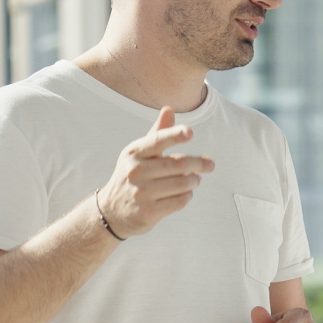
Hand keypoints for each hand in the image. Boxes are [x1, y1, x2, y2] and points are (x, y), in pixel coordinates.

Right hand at [97, 107, 214, 236]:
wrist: (112, 211)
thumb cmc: (132, 176)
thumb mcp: (139, 154)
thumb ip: (157, 134)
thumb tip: (169, 109)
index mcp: (133, 153)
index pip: (157, 141)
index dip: (174, 135)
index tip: (190, 132)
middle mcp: (135, 172)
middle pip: (177, 164)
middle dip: (198, 164)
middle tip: (210, 164)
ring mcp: (141, 193)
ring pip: (182, 183)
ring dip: (194, 181)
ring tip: (195, 179)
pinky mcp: (149, 212)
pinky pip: (179, 201)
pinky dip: (187, 196)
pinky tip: (185, 193)